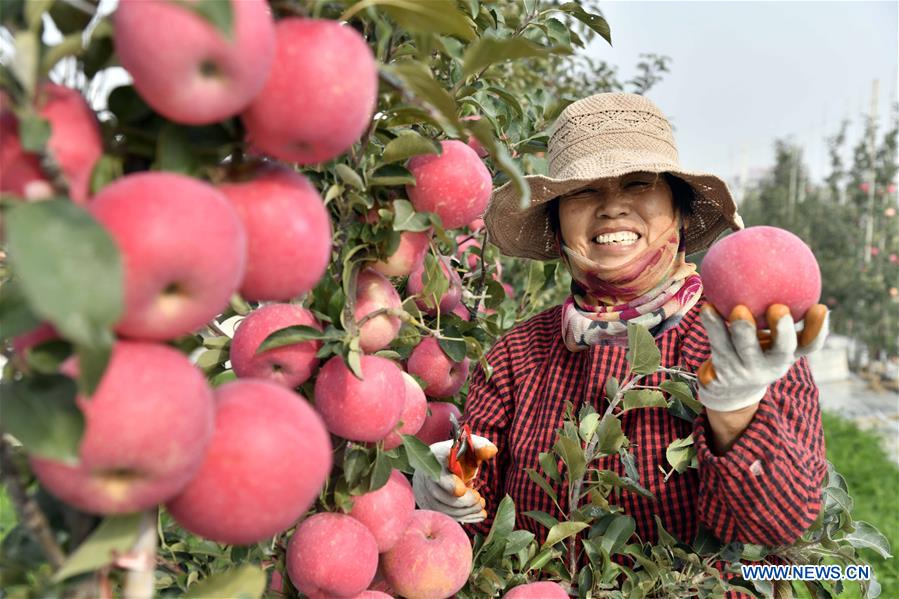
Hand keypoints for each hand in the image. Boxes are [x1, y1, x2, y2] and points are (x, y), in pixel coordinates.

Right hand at [412, 435, 496, 523]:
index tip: (462, 490)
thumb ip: (479, 446)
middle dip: (465, 501)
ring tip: (480, 505)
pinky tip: (478, 514)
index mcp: (434, 458)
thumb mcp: (467, 446)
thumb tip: (492, 450)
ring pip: (443, 509)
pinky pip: (445, 517)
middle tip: (480, 499)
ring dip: (466, 511)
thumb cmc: (456, 456)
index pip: (437, 472)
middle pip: (441, 495)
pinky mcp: (429, 507)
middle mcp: (425, 476)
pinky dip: (464, 518)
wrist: (437, 465)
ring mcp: (424, 493)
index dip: (449, 483)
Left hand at [697, 303, 828, 411]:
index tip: (820, 307)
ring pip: (744, 349)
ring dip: (742, 330)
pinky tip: (708, 307)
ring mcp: (746, 371)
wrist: (728, 388)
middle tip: (779, 308)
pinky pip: (717, 345)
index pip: (810, 344)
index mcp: (787, 354)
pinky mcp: (722, 374)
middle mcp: (770, 365)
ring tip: (738, 309)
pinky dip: (713, 326)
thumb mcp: (772, 337)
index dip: (818, 329)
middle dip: (782, 331)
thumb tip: (790, 268)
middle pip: (781, 351)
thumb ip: (781, 311)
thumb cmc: (756, 350)